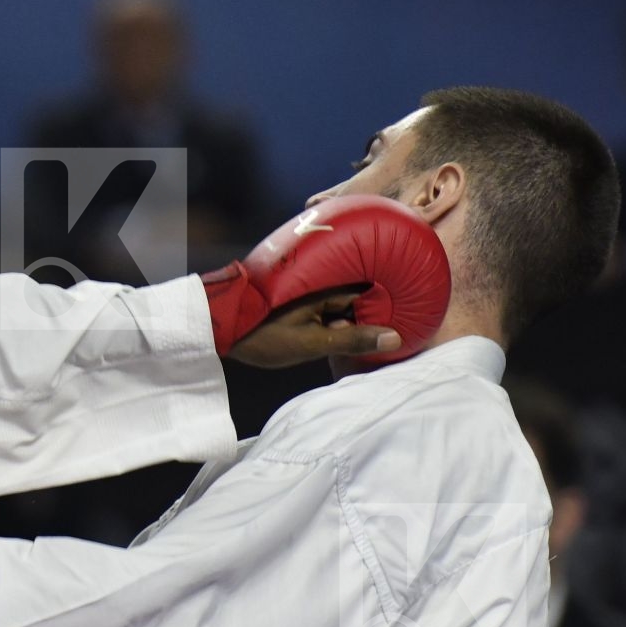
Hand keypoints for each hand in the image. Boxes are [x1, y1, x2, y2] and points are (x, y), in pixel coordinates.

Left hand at [226, 288, 401, 368]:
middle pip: (357, 298)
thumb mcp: (311, 344)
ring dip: (349, 321)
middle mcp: (318, 283)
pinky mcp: (295, 300)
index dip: (387, 308)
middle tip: (386, 338)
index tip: (407, 320)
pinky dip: (333, 321)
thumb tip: (395, 338)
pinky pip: (324, 308)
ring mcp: (305, 290)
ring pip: (340, 305)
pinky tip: (335, 337)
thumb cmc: (262, 336)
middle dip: (369, 316)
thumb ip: (352, 340)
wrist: (218, 328)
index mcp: (325, 288)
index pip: (370, 293)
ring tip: (363, 342)